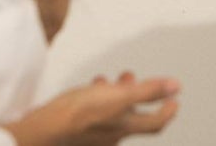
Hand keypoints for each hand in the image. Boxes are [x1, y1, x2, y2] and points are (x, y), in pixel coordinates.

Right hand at [2, 72, 179, 145]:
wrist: (40, 132)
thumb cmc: (76, 116)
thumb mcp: (118, 98)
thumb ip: (148, 92)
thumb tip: (175, 87)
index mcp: (124, 127)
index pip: (156, 124)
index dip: (168, 111)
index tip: (175, 100)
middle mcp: (111, 135)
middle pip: (134, 117)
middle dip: (139, 97)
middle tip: (139, 81)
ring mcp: (94, 135)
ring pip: (112, 113)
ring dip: (116, 94)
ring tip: (111, 79)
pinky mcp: (78, 131)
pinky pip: (94, 113)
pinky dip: (97, 98)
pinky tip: (90, 87)